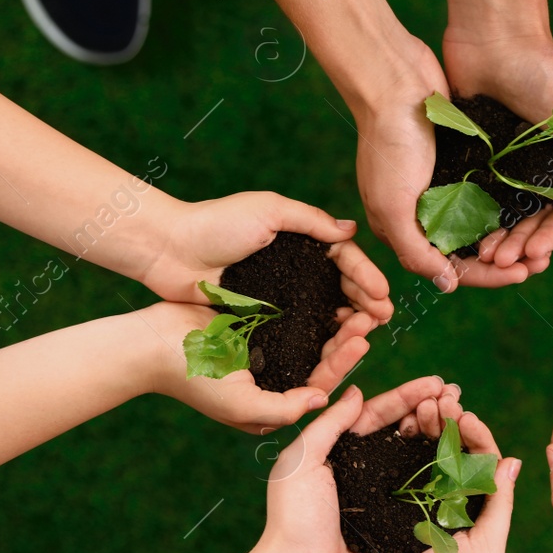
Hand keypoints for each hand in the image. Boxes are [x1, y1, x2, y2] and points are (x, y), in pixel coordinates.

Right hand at [137, 299, 364, 433]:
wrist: (150, 344)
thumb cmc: (191, 380)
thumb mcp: (240, 404)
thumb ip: (282, 408)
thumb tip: (320, 400)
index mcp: (274, 398)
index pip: (318, 383)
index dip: (342, 363)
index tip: (362, 340)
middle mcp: (276, 372)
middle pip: (321, 357)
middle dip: (347, 340)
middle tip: (371, 317)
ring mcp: (268, 345)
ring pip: (312, 334)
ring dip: (335, 320)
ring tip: (359, 303)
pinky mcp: (258, 319)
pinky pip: (293, 312)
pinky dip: (313, 304)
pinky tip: (331, 287)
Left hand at [145, 191, 392, 320]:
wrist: (169, 250)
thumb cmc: (217, 223)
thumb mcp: (269, 210)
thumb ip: (310, 221)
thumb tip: (352, 231)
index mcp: (297, 237)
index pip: (342, 257)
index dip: (365, 276)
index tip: (383, 296)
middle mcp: (292, 266)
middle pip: (338, 286)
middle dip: (364, 301)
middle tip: (383, 319)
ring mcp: (277, 292)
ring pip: (322, 308)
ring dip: (347, 319)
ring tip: (365, 332)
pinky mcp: (259, 314)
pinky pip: (296, 325)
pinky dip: (318, 333)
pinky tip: (334, 342)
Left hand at [256, 378, 459, 552]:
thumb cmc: (294, 517)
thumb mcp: (302, 462)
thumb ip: (328, 425)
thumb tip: (356, 391)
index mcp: (335, 447)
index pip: (375, 412)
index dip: (406, 396)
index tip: (436, 383)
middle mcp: (358, 465)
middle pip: (398, 429)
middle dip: (428, 410)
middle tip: (456, 396)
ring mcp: (376, 490)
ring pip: (412, 454)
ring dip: (436, 434)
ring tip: (462, 418)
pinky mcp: (389, 515)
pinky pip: (417, 486)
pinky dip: (437, 470)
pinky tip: (459, 456)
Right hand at [345, 399, 518, 552]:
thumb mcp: (486, 550)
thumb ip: (499, 506)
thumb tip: (514, 461)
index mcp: (479, 516)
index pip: (484, 464)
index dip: (478, 436)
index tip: (464, 415)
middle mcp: (451, 506)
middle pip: (455, 452)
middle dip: (450, 423)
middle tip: (440, 400)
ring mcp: (419, 505)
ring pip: (427, 454)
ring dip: (426, 427)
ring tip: (421, 405)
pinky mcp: (389, 506)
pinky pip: (399, 468)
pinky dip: (400, 443)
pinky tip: (398, 423)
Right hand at [349, 41, 533, 290]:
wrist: (394, 80)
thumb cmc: (388, 142)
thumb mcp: (392, 205)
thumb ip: (415, 251)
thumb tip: (447, 285)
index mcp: (404, 228)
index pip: (451, 268)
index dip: (489, 276)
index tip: (523, 273)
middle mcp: (425, 213)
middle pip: (472, 250)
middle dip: (507, 260)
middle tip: (542, 262)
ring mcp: (444, 187)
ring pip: (484, 225)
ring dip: (512, 235)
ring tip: (543, 240)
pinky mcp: (460, 162)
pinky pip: (489, 194)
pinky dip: (509, 206)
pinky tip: (533, 208)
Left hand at [443, 33, 552, 268]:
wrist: (494, 38)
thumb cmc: (548, 72)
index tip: (534, 255)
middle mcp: (546, 167)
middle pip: (537, 220)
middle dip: (523, 245)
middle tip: (502, 262)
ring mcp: (512, 164)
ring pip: (508, 215)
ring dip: (500, 239)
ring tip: (484, 256)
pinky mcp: (481, 157)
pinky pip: (480, 197)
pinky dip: (477, 219)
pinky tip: (467, 237)